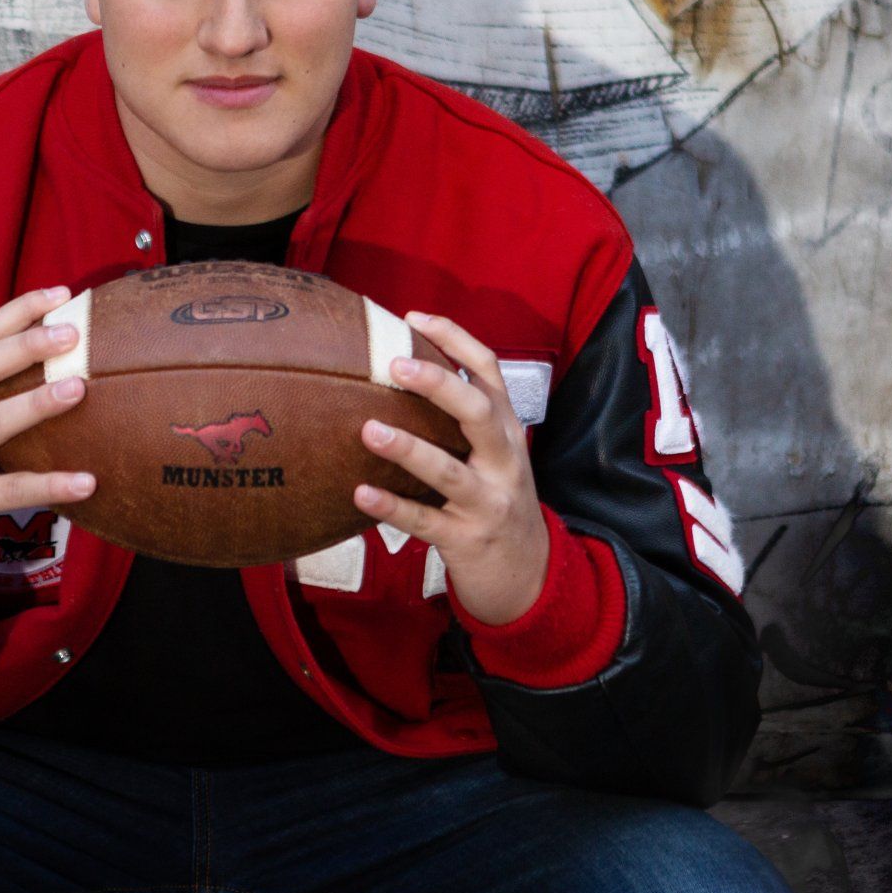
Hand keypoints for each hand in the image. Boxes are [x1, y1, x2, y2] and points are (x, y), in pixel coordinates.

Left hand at [356, 312, 550, 626]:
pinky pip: (425, 520)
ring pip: (448, 470)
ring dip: (408, 449)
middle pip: (478, 411)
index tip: (413, 317)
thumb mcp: (495, 454)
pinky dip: (392, 507)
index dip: (454, 339)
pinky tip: (362, 493)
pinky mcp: (466, 538)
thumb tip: (400, 370)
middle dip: (438, 385)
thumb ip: (462, 419)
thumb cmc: (496, 499)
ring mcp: (487, 501)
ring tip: (369, 429)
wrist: (530, 575)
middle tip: (394, 364)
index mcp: (506, 430)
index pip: (488, 371)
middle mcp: (503, 460)